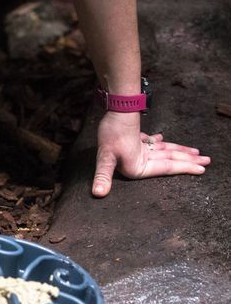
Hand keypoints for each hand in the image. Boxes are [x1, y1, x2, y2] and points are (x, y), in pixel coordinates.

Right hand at [92, 112, 210, 196]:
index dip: (184, 168)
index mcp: (134, 167)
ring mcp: (136, 150)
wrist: (113, 110)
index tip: (201, 169)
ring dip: (179, 151)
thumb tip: (97, 193)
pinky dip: (159, 142)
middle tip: (207, 160)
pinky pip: (152, 143)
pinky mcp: (134, 140)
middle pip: (168, 161)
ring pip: (164, 152)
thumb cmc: (112, 133)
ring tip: (196, 153)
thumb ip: (103, 177)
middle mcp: (136, 161)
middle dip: (187, 160)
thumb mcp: (107, 158)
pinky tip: (162, 138)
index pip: (165, 168)